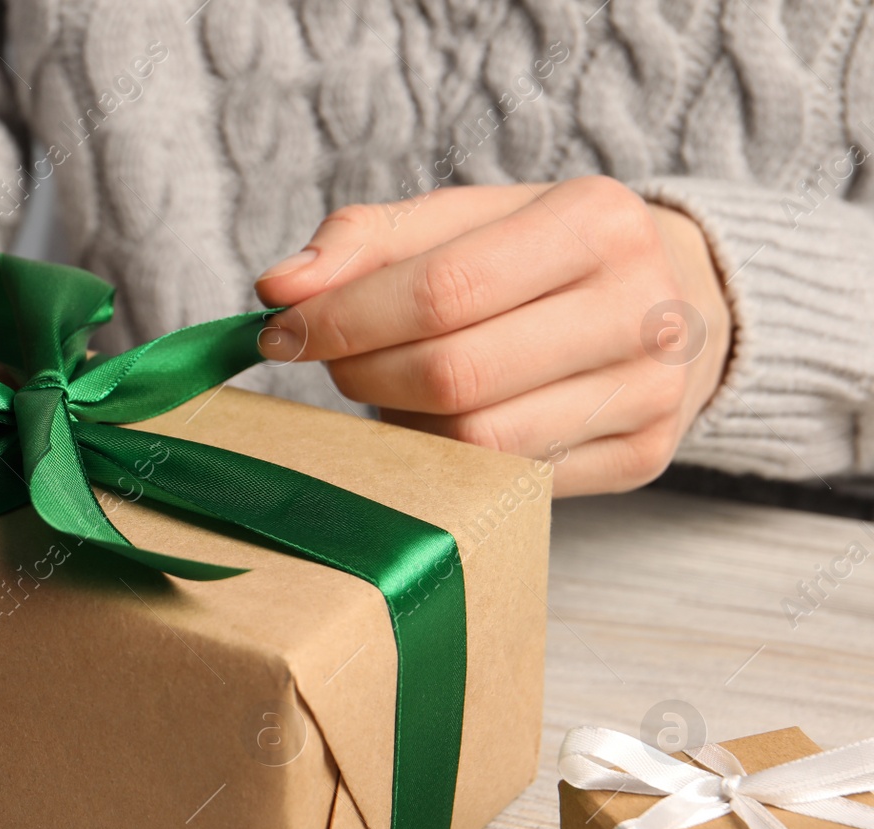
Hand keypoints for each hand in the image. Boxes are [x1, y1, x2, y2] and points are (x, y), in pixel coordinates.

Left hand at [254, 177, 731, 495]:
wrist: (679, 295)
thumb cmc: (543, 255)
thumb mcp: (465, 220)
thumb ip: (366, 241)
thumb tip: (277, 286)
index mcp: (597, 220)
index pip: (441, 291)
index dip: (345, 319)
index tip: (283, 329)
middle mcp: (642, 309)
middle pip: (453, 374)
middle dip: (365, 373)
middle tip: (338, 362)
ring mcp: (652, 393)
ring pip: (477, 442)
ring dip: (405, 421)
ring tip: (398, 386)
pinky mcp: (645, 457)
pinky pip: (510, 480)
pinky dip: (453, 458)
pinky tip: (449, 421)